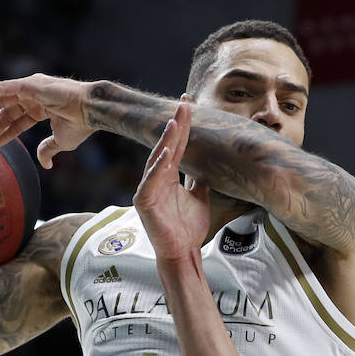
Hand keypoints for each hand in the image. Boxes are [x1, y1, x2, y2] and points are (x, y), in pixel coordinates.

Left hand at [0, 73, 94, 167]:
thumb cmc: (80, 124)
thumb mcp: (60, 141)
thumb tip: (45, 164)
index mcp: (42, 108)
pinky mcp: (29, 84)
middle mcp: (34, 96)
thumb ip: (48, 149)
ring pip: (2, 99)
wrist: (90, 111)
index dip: (4, 134)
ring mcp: (31, 88)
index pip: (17, 122)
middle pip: (6, 110)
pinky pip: (4, 86)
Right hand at [133, 99, 208, 261]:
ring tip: (175, 124)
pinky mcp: (144, 202)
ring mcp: (148, 189)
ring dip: (166, 142)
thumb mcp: (200, 197)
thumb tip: (210, 164)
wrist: (183, 251)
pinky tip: (166, 155)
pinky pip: (150, 182)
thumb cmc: (189, 227)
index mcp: (169, 176)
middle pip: (168, 147)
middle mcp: (157, 178)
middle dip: (176, 125)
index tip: (188, 104)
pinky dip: (158, 168)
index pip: (178, 145)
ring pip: (157, 160)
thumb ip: (199, 179)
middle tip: (184, 104)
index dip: (183, 125)